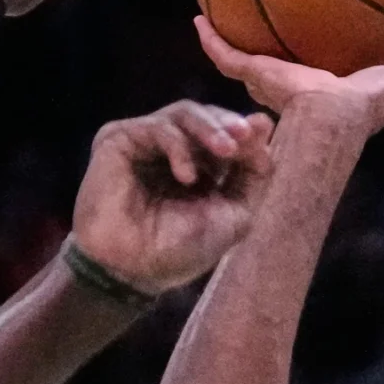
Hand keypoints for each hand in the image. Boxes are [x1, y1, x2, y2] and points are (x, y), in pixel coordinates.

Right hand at [73, 103, 275, 293]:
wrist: (134, 269)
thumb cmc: (181, 250)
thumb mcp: (234, 215)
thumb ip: (253, 174)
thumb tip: (264, 124)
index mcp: (201, 166)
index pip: (227, 133)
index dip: (246, 131)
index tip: (261, 129)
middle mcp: (173, 150)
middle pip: (207, 116)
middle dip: (229, 124)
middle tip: (244, 135)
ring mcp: (145, 142)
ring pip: (183, 114)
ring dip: (210, 128)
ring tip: (226, 150)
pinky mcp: (119, 140)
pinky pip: (156, 128)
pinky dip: (178, 147)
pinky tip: (187, 176)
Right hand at [194, 16, 383, 134]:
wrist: (331, 119)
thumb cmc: (367, 108)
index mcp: (325, 81)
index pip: (317, 57)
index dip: (315, 39)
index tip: (314, 15)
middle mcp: (293, 79)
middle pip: (275, 55)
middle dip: (266, 33)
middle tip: (260, 4)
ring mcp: (269, 79)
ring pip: (242, 55)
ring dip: (228, 35)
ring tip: (214, 8)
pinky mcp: (253, 75)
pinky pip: (225, 54)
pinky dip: (211, 38)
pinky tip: (198, 18)